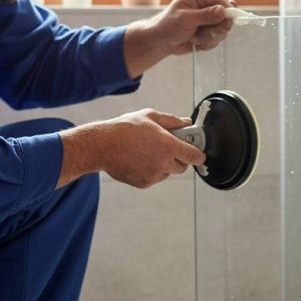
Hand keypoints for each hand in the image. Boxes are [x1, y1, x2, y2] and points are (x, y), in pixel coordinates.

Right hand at [59, 109, 205, 188]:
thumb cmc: (125, 128)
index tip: (199, 153)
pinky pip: (155, 177)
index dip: (199, 155)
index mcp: (169, 146)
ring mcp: (155, 175)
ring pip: (168, 172)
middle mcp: (164, 163)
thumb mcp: (150, 117)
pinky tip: (139, 159)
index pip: (195, 156)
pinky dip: (152, 170)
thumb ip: (172, 121)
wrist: (102, 146)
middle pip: (183, 167)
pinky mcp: (145, 183)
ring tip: (148, 152)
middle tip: (169, 148)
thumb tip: (186, 122)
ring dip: (165, 165)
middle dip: (180, 158)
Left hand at [154, 0, 235, 54]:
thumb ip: (205, 15)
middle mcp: (208, 6)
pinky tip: (195, 41)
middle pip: (227, 16)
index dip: (228, 10)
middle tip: (207, 33)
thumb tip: (223, 11)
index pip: (222, 0)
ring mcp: (211, 20)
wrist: (163, 41)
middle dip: (217, 28)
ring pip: (223, 31)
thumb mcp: (186, 19)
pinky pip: (217, 40)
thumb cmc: (169, 25)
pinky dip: (207, 43)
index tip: (227, 21)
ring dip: (209, 38)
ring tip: (194, 37)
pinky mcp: (211, 32)